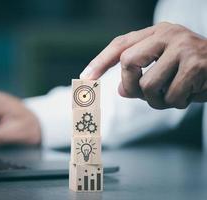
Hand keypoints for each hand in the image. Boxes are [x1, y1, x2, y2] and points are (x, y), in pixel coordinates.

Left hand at [80, 22, 206, 108]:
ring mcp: (183, 47)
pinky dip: (177, 103)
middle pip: (128, 62)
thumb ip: (140, 75)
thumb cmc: (193, 70)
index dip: (100, 61)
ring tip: (174, 95)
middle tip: (145, 95)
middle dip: (131, 87)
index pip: (121, 44)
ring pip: (147, 85)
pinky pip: (171, 96)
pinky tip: (191, 94)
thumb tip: (121, 90)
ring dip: (157, 101)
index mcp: (156, 33)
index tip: (85, 78)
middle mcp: (167, 34)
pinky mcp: (197, 65)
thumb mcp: (164, 67)